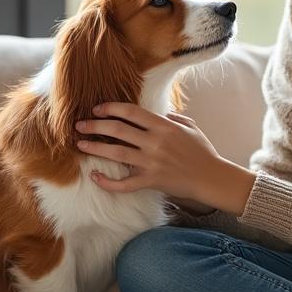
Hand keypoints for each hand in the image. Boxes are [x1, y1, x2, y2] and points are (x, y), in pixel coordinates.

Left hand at [75, 102, 253, 213]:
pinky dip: (107, 182)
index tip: (97, 109)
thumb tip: (159, 114)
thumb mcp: (189, 127)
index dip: (111, 108)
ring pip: (116, 153)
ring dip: (95, 148)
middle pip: (118, 130)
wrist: (212, 178)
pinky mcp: (150, 181)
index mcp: (163, 126)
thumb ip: (172, 118)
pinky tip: (95, 177)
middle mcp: (155, 142)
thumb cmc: (202, 152)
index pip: (131, 112)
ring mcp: (151, 163)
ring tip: (80, 145)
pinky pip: (124, 183)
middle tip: (80, 126)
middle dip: (95, 126)